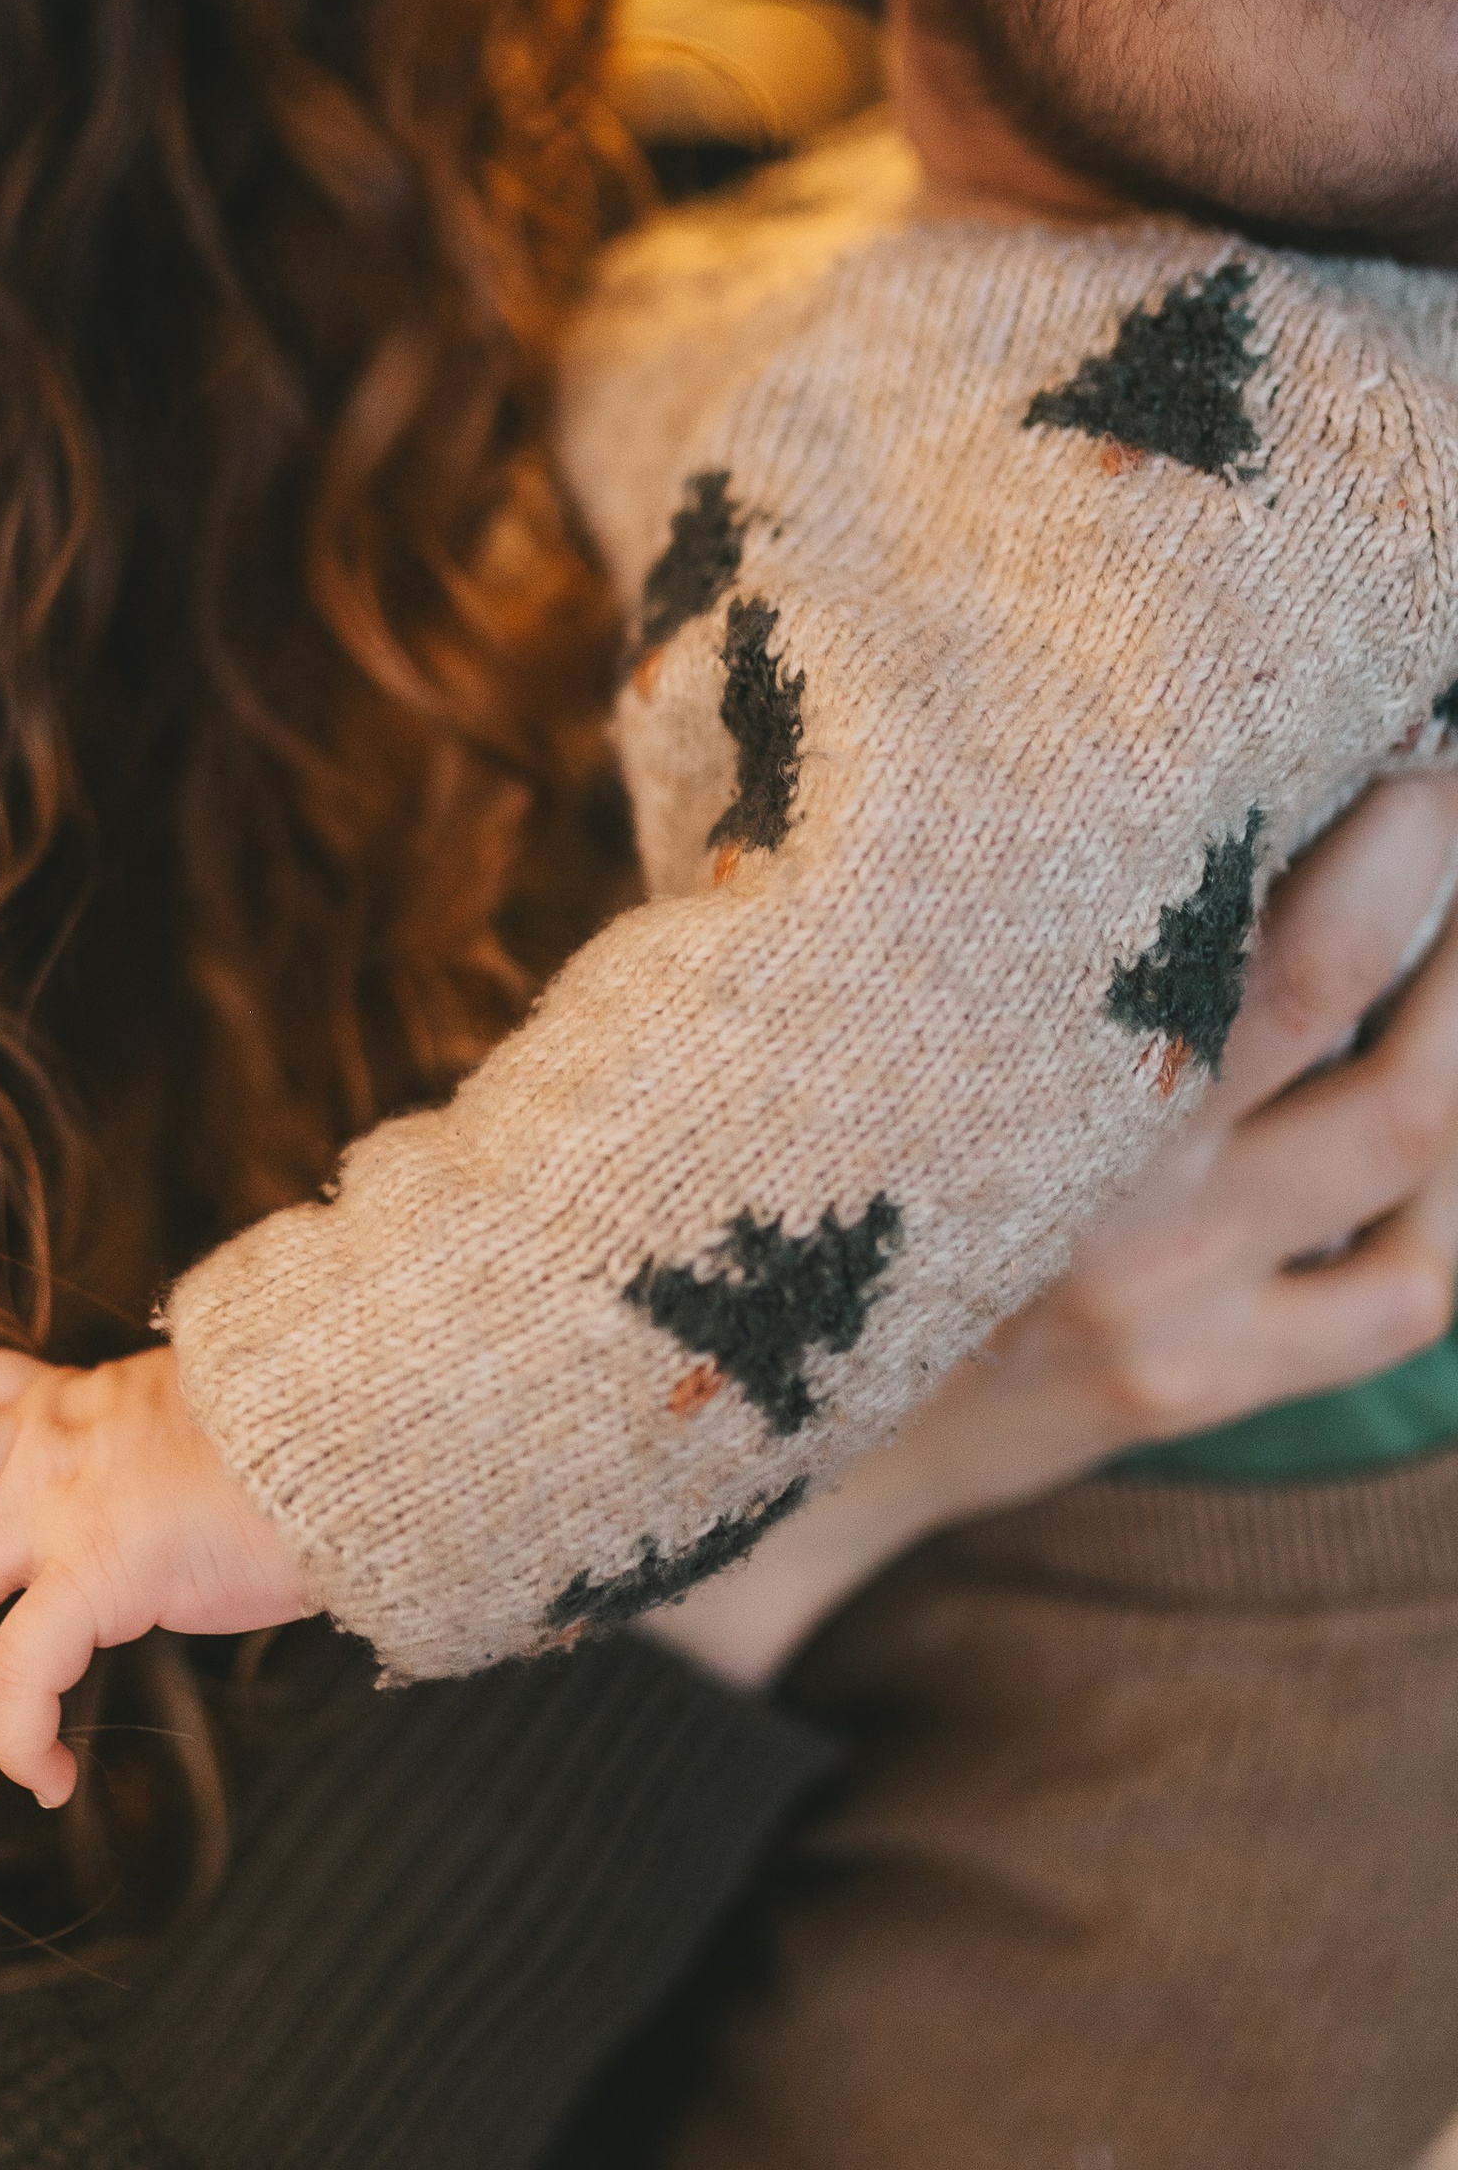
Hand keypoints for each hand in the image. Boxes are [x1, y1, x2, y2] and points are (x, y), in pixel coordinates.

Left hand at [0, 1346, 310, 1805]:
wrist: (358, 1424)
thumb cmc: (311, 1434)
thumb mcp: (216, 1419)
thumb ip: (165, 1454)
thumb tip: (183, 1493)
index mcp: (74, 1402)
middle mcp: (47, 1442)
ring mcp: (64, 1503)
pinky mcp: (101, 1568)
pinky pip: (24, 1670)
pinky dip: (18, 1735)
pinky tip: (45, 1778)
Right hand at [650, 773, 1457, 1684]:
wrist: (778, 1435)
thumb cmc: (822, 1180)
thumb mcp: (864, 1053)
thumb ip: (959, 942)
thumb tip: (1054, 760)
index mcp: (1010, 1089)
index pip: (1210, 923)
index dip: (1338, 822)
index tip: (1380, 734)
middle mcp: (1105, 1195)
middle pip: (1325, 991)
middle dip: (1426, 875)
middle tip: (1451, 791)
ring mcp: (1177, 1300)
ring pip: (1406, 1135)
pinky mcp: (1213, 1384)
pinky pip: (1402, 1296)